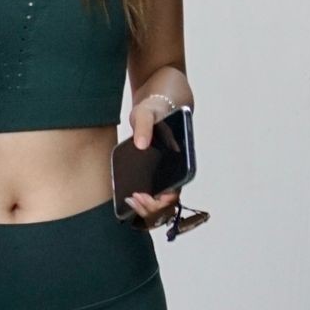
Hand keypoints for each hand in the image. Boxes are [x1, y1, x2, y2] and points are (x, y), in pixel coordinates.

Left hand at [127, 95, 179, 227]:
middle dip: (150, 208)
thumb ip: (144, 126)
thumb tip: (141, 144)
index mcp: (180, 160)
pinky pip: (152, 193)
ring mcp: (165, 173)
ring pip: (159, 203)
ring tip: (130, 200)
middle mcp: (175, 170)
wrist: (157, 101)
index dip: (159, 201)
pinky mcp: (155, 172)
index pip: (174, 193)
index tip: (143, 196)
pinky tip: (128, 197)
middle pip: (165, 203)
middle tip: (132, 199)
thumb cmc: (156, 107)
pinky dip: (142, 200)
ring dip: (146, 208)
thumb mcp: (147, 112)